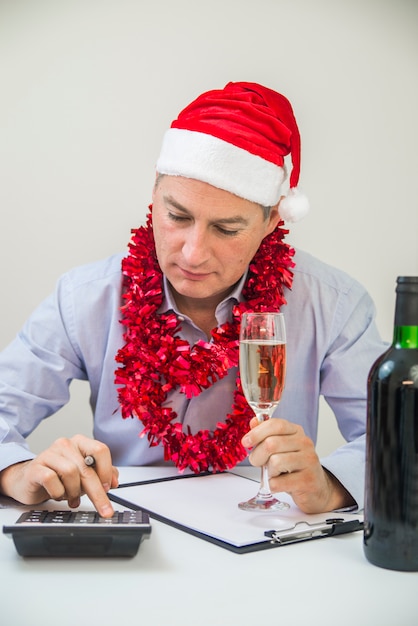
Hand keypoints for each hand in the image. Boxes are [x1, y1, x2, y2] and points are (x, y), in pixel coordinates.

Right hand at [0, 435, 118, 517]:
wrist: (28, 480)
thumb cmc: (59, 476)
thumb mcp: (84, 475)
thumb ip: (102, 474)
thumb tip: (114, 480)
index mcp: (80, 443)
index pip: (100, 450)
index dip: (106, 470)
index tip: (108, 487)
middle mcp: (66, 444)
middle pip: (87, 468)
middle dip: (97, 492)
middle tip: (104, 509)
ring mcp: (49, 454)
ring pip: (71, 473)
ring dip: (73, 492)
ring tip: (71, 497)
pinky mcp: (36, 467)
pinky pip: (51, 479)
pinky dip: (58, 492)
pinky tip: (58, 494)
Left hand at [241, 417, 354, 513]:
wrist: (316, 488)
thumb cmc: (294, 467)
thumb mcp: (279, 448)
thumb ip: (266, 435)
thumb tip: (253, 422)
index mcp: (296, 431)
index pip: (275, 425)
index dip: (257, 432)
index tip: (245, 442)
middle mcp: (305, 443)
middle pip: (271, 444)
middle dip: (257, 456)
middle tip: (258, 463)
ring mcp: (309, 461)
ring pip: (275, 462)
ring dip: (268, 472)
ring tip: (275, 474)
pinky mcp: (308, 480)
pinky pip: (278, 482)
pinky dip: (273, 485)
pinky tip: (281, 484)